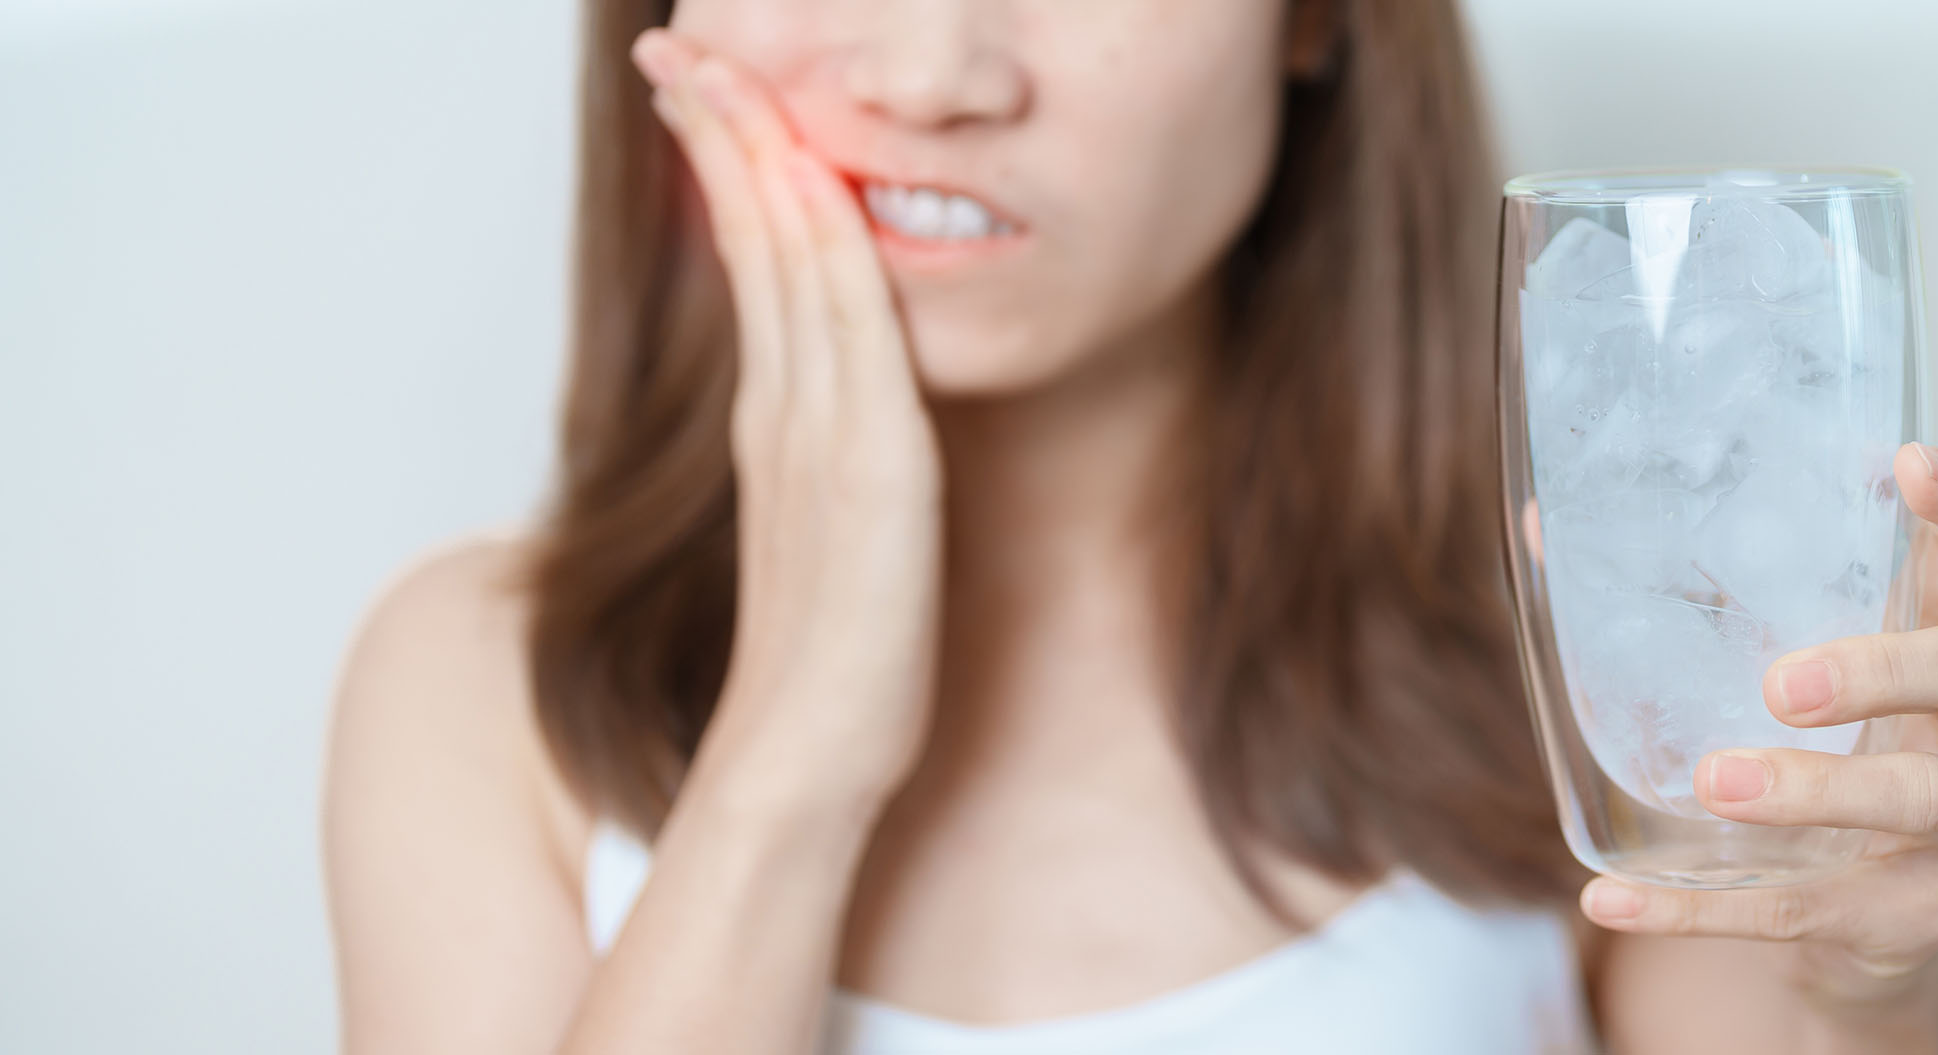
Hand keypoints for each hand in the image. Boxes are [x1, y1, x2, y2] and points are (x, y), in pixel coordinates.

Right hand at [632, 29, 943, 806]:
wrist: (807, 758)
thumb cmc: (831, 660)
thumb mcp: (832, 530)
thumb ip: (829, 456)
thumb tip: (834, 408)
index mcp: (779, 418)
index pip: (755, 263)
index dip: (730, 170)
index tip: (703, 92)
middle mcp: (787, 410)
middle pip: (758, 242)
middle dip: (723, 135)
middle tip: (677, 47)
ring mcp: (821, 436)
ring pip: (794, 269)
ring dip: (765, 163)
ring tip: (724, 78)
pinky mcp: (872, 474)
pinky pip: (850, 338)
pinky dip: (829, 252)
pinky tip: (820, 190)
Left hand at [1580, 443, 1937, 1003]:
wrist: (1852, 925)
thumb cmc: (1815, 758)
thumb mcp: (1766, 674)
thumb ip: (1686, 603)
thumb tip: (1544, 529)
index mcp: (1936, 643)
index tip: (1913, 462)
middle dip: (1882, 670)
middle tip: (1781, 684)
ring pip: (1914, 799)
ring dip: (1809, 791)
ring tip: (1712, 785)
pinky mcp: (1916, 918)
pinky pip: (1810, 912)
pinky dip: (1703, 908)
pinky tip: (1613, 896)